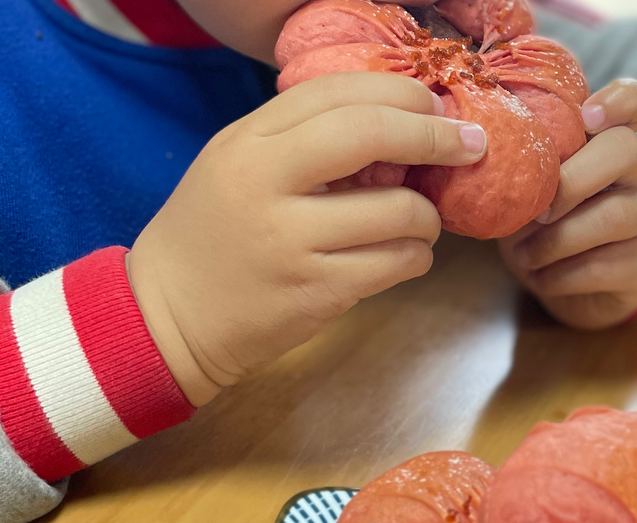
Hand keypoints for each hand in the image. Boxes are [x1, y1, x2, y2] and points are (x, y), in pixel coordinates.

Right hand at [129, 72, 487, 405]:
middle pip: (370, 133)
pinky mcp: (316, 293)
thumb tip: (397, 123)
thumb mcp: (237, 164)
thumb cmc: (214, 235)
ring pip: (398, 210)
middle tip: (468, 144)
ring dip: (428, 215)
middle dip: (433, 134)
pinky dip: (415, 257)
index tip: (434, 104)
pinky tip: (405, 256)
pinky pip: (395, 264)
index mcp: (248, 142)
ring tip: (421, 221)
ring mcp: (292, 241)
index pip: (336, 92)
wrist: (169, 316)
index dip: (398, 92)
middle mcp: (266, 183)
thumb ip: (301, 139)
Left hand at [498, 79, 636, 330]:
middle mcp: (632, 174)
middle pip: (625, 149)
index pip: (636, 100)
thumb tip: (468, 151)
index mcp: (603, 144)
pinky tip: (539, 276)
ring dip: (554, 240)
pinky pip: (599, 266)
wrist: (579, 289)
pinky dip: (557, 275)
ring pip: (612, 215)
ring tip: (524, 254)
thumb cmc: (547, 225)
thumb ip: (517, 163)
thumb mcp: (531, 188)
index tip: (587, 116)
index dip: (619, 100)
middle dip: (572, 179)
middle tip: (538, 211)